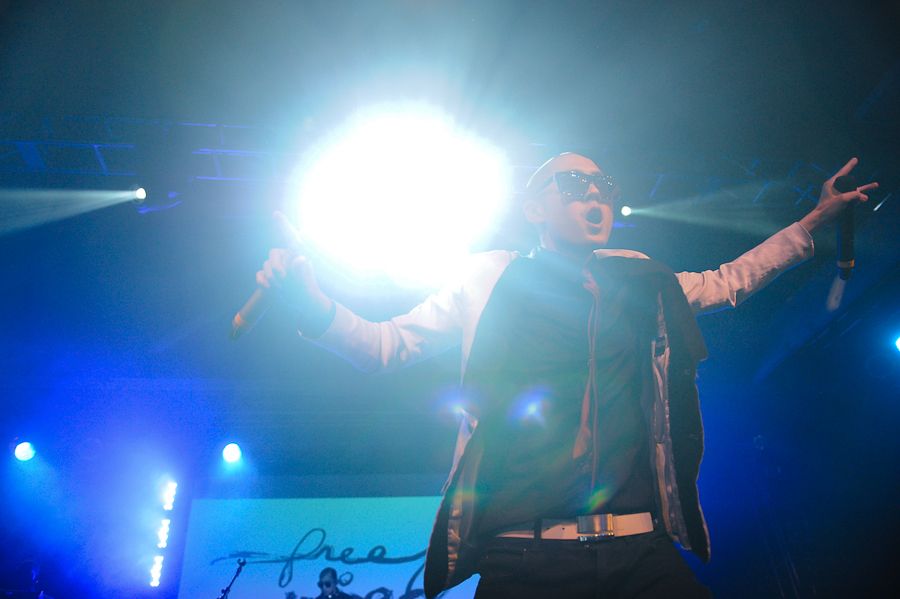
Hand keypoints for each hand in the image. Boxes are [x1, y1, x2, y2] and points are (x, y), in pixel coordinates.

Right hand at [256, 212, 334, 333]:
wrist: (305, 310)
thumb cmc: (310, 296)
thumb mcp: (307, 285)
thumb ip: (302, 272)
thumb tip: (300, 259)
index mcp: (299, 256)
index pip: (290, 238)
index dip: (282, 225)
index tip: (276, 214)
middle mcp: (288, 259)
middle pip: (273, 253)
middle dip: (275, 266)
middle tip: (284, 280)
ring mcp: (279, 268)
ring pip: (265, 265)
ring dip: (271, 278)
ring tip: (282, 289)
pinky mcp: (271, 278)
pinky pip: (260, 275)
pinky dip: (263, 282)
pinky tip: (270, 289)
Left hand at [799, 158, 878, 233]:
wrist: (821, 220)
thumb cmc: (828, 208)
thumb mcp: (842, 200)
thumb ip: (855, 196)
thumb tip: (864, 197)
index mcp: (831, 183)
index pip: (843, 172)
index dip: (850, 165)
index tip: (855, 159)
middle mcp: (835, 187)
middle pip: (851, 183)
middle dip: (858, 186)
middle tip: (854, 192)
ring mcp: (839, 194)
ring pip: (854, 190)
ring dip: (863, 190)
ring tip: (875, 185)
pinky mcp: (842, 201)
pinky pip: (853, 197)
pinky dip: (859, 198)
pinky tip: (864, 198)